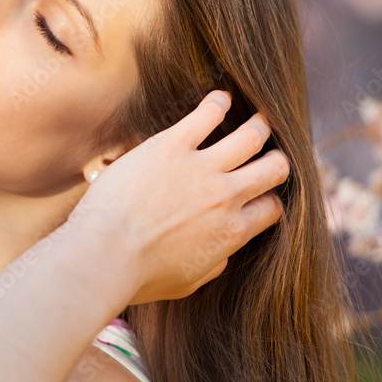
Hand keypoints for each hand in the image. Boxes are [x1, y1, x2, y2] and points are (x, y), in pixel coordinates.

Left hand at [69, 89, 287, 305]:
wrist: (106, 252)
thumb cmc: (139, 275)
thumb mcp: (188, 282)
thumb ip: (214, 263)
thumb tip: (224, 253)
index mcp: (232, 232)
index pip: (271, 207)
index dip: (268, 199)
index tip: (260, 193)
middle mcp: (226, 197)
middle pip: (275, 168)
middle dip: (275, 159)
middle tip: (268, 153)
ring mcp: (202, 168)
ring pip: (252, 135)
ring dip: (258, 125)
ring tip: (257, 119)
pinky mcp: (174, 145)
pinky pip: (208, 114)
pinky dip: (219, 102)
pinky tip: (220, 99)